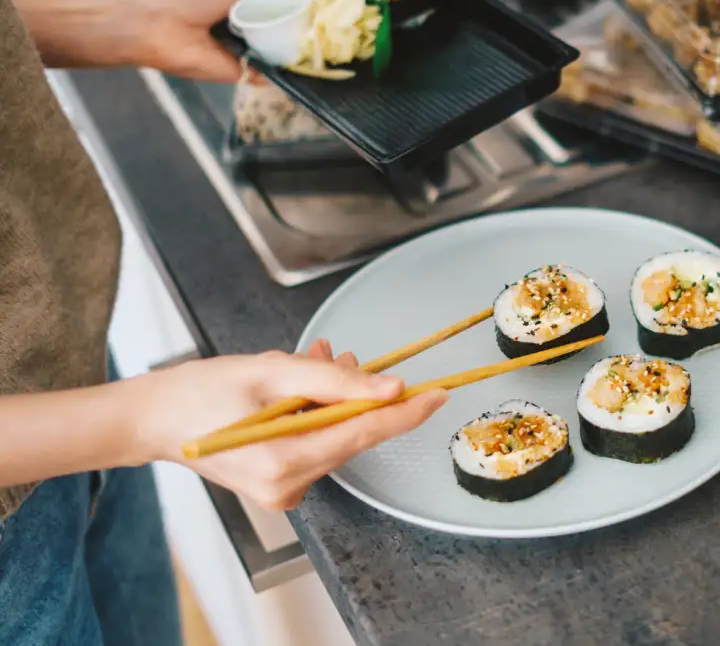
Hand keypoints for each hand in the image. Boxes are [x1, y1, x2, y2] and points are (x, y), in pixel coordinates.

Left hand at [130, 0, 343, 82]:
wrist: (160, 25)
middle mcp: (267, 25)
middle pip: (309, 27)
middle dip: (333, 26)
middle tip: (367, 25)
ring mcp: (263, 51)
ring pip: (301, 53)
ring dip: (321, 51)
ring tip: (356, 47)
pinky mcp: (256, 75)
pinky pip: (285, 76)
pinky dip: (302, 73)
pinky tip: (328, 69)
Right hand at [141, 340, 447, 510]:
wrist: (153, 419)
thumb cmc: (200, 392)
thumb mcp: (270, 372)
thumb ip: (334, 379)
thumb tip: (390, 386)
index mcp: (283, 461)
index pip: (364, 434)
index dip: (406, 413)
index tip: (439, 395)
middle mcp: (287, 486)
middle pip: (351, 434)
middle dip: (356, 393)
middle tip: (340, 355)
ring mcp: (283, 491)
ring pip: (335, 435)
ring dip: (333, 398)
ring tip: (313, 363)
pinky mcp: (280, 484)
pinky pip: (316, 442)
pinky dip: (316, 412)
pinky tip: (299, 387)